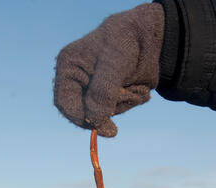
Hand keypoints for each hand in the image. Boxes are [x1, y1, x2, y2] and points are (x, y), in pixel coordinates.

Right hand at [54, 3, 163, 136]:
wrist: (150, 35)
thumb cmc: (127, 40)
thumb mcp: (115, 63)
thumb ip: (103, 92)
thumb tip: (95, 120)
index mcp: (69, 69)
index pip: (65, 103)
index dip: (80, 117)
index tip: (98, 124)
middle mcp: (79, 82)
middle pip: (85, 113)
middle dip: (107, 110)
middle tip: (119, 119)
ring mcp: (96, 90)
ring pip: (106, 113)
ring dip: (125, 103)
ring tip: (134, 85)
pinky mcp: (113, 96)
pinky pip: (121, 110)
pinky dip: (133, 101)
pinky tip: (139, 87)